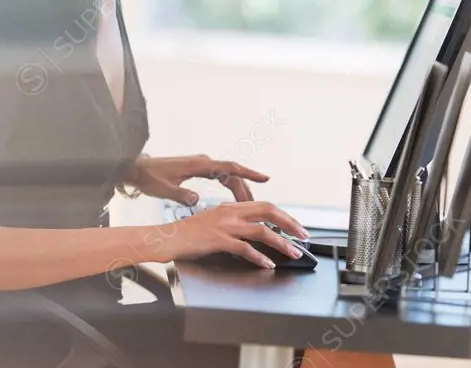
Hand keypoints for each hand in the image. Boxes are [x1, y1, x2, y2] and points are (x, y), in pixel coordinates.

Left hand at [123, 154, 267, 204]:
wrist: (138, 169)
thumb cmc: (150, 178)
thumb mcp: (164, 189)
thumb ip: (181, 194)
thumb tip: (197, 200)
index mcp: (199, 165)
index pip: (229, 168)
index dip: (248, 173)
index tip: (265, 178)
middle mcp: (203, 162)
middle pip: (232, 174)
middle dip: (247, 188)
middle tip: (259, 205)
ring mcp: (201, 165)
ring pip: (227, 176)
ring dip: (239, 189)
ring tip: (250, 205)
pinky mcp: (198, 169)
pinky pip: (220, 177)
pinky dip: (230, 186)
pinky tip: (234, 199)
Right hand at [164, 201, 310, 268]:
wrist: (167, 238)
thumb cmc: (188, 234)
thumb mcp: (213, 222)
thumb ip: (233, 224)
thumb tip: (255, 233)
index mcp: (231, 207)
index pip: (265, 205)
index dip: (284, 216)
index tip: (296, 227)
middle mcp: (230, 212)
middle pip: (268, 211)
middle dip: (290, 224)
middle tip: (303, 236)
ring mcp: (224, 225)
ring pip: (261, 231)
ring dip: (281, 243)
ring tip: (293, 253)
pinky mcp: (217, 240)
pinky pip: (244, 248)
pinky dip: (259, 257)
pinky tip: (267, 264)